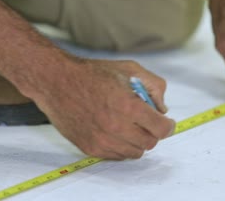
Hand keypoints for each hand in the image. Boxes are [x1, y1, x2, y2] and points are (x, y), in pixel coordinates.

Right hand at [33, 58, 174, 159]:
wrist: (57, 82)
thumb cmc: (93, 74)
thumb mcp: (130, 69)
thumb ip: (154, 86)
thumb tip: (162, 109)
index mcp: (129, 106)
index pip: (161, 129)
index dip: (167, 126)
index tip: (166, 123)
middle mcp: (116, 127)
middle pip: (150, 143)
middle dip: (152, 131)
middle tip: (144, 121)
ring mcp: (102, 140)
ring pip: (135, 152)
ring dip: (137, 140)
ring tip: (128, 124)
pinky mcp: (91, 148)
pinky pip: (117, 155)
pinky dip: (121, 146)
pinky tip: (115, 130)